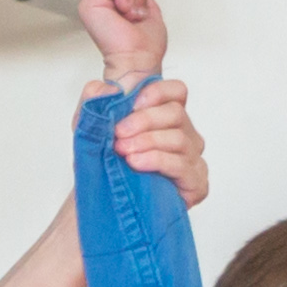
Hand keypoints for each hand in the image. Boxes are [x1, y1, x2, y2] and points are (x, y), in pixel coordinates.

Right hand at [73, 0, 168, 84]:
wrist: (139, 59)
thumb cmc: (144, 47)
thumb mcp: (147, 10)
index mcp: (112, 8)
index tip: (138, 16)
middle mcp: (101, 6)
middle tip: (133, 16)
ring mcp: (92, 4)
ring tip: (128, 15)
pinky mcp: (88, 5)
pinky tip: (123, 12)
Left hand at [107, 75, 207, 205]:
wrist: (104, 198)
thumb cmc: (105, 160)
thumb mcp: (91, 124)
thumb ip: (94, 99)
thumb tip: (106, 88)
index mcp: (166, 116)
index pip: (176, 91)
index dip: (157, 93)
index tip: (131, 104)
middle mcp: (185, 134)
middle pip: (176, 114)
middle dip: (144, 121)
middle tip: (118, 133)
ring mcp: (193, 159)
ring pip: (180, 139)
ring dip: (148, 142)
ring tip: (123, 151)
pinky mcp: (196, 184)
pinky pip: (182, 166)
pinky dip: (157, 161)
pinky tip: (136, 163)